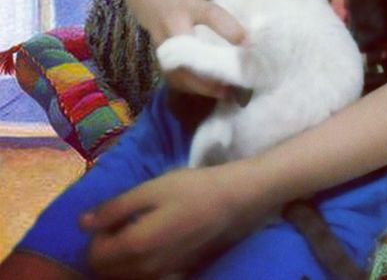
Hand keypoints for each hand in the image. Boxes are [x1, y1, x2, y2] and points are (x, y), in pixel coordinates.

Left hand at [81, 164, 264, 278]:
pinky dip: (137, 268)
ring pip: (123, 278)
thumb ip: (114, 208)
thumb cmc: (190, 189)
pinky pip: (143, 279)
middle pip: (105, 272)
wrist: (230, 203)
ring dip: (118, 261)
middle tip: (119, 223)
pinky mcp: (174, 277)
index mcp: (134, 246)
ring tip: (133, 232)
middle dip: (104, 250)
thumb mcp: (150, 189)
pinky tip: (150, 246)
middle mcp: (144, 270)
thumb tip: (82, 222)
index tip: (110, 216)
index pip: (94, 255)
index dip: (95, 235)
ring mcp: (160, 277)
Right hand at [130, 0, 246, 97]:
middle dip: (210, 74)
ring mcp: (163, 42)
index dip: (230, 29)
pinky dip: (190, 86)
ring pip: (178, 71)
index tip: (248, 44)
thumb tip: (245, 41)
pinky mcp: (158, 56)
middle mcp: (173, 24)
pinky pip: (173, 76)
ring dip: (200, 86)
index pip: (211, 15)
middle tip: (232, 86)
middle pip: (189, 54)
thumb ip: (216, 17)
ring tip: (223, 93)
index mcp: (189, 4)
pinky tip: (206, 91)